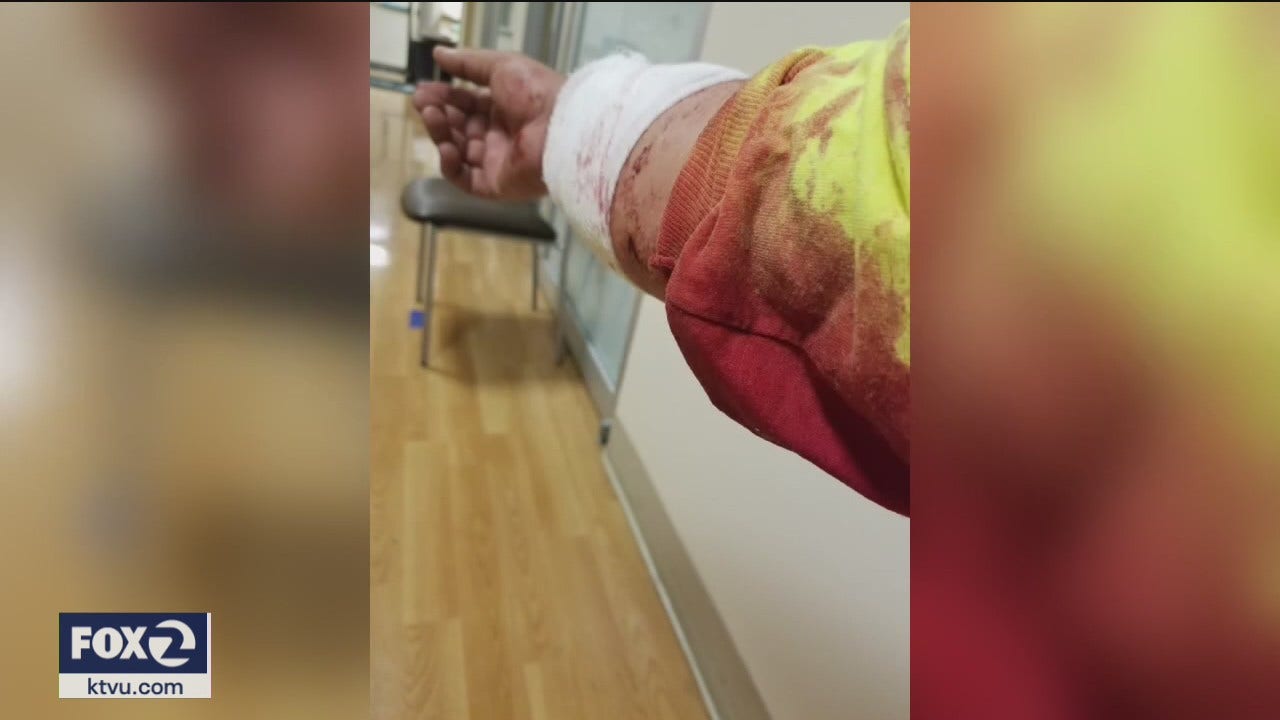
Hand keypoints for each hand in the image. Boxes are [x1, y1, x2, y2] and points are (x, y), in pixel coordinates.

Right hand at [413, 47, 564, 200]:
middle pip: (460, 127)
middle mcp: (500, 136)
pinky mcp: (495, 186)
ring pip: (458, 150)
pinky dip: (450, 164)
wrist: (557, 128)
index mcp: (506, 108)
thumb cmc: (534, 93)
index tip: (424, 88)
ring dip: (441, 132)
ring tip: (431, 114)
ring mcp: (497, 162)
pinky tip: (446, 145)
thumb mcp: (501, 67)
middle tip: (421, 100)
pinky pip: (465, 179)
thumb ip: (468, 63)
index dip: (446, 96)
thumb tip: (438, 55)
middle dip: (439, 112)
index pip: (468, 104)